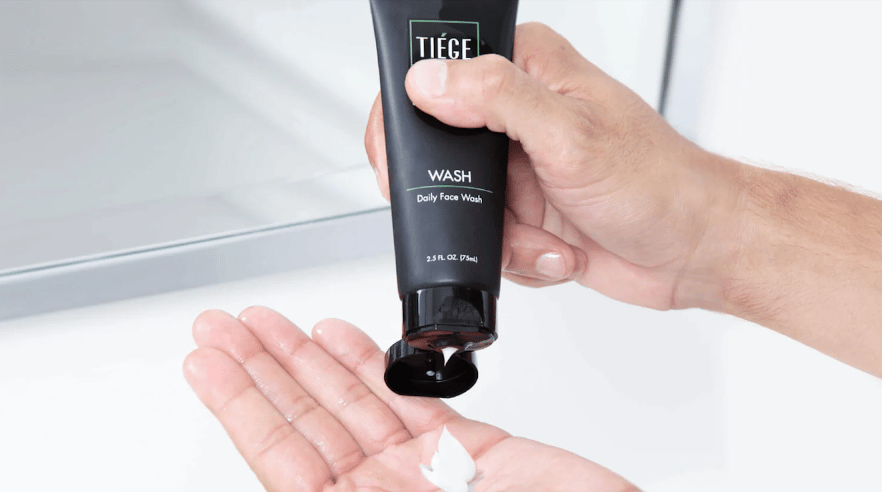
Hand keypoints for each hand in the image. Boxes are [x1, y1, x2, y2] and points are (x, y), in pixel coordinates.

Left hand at [184, 307, 636, 490]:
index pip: (283, 459)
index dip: (243, 406)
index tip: (208, 365)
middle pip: (309, 422)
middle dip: (263, 368)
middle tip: (222, 326)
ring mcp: (426, 475)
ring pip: (353, 402)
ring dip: (308, 358)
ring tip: (268, 322)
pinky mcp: (471, 452)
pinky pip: (409, 399)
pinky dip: (374, 363)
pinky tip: (342, 339)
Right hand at [365, 23, 739, 309]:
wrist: (693, 251)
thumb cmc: (659, 183)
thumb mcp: (571, 134)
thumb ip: (497, 98)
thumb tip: (429, 80)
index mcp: (529, 70)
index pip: (440, 68)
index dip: (413, 111)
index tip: (415, 154)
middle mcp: (519, 115)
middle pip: (438, 150)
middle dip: (461, 198)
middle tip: (496, 211)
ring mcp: (520, 168)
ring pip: (458, 207)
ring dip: (502, 238)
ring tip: (547, 235)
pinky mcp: (526, 213)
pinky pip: (486, 242)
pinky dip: (520, 257)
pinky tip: (558, 249)